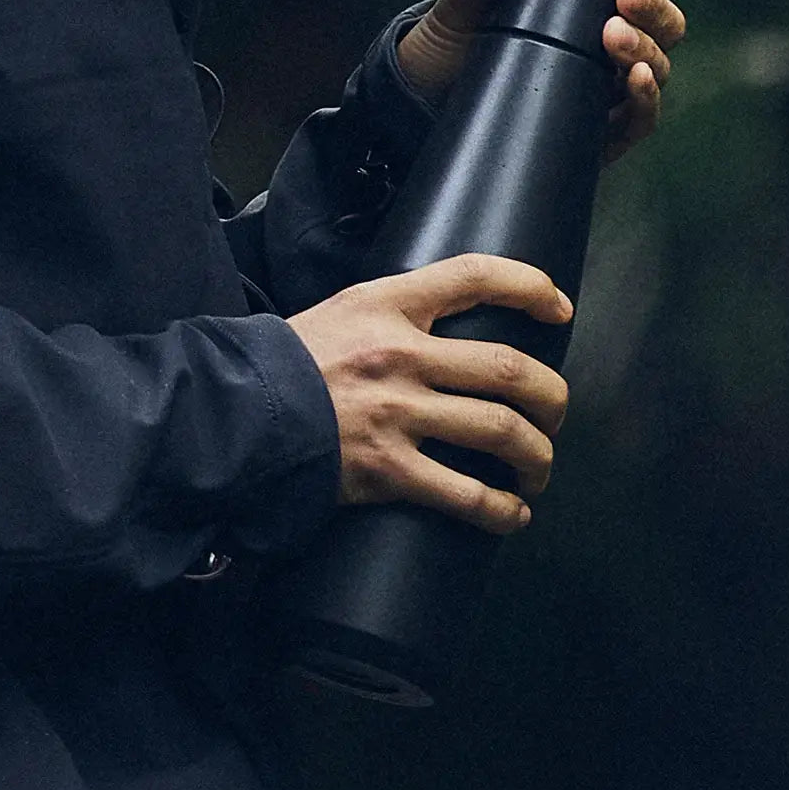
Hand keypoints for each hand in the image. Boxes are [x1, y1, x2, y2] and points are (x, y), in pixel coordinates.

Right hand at [286, 254, 571, 534]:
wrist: (228, 416)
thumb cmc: (283, 366)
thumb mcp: (339, 312)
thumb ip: (393, 315)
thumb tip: (447, 329)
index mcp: (388, 305)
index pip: (475, 276)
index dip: (531, 288)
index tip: (560, 310)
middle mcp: (401, 355)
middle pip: (509, 368)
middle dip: (552, 397)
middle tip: (555, 414)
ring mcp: (397, 414)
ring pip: (501, 431)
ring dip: (537, 455)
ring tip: (540, 467)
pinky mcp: (387, 470)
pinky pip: (466, 494)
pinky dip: (502, 509)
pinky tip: (514, 513)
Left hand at [396, 0, 686, 162]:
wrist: (422, 113)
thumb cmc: (448, 50)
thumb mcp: (461, 8)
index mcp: (584, 4)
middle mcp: (604, 47)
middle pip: (662, 27)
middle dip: (653, 10)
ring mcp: (604, 92)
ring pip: (656, 70)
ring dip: (646, 50)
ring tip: (615, 37)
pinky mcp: (597, 136)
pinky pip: (638, 121)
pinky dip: (646, 101)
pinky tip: (636, 80)